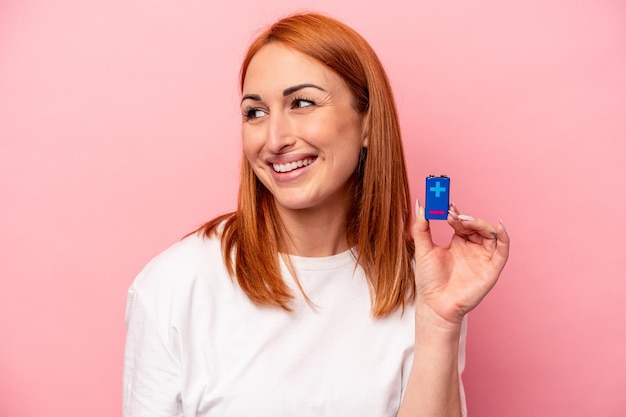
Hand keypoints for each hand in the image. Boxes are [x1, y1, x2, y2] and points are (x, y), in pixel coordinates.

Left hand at [412, 201, 509, 325]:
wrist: (435, 304)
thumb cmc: (429, 280)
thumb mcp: (423, 249)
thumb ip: (421, 227)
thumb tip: (420, 204)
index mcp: (458, 242)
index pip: (462, 221)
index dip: (456, 213)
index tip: (446, 206)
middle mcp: (473, 248)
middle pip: (477, 225)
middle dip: (466, 217)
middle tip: (452, 214)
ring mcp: (483, 258)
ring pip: (490, 233)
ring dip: (479, 223)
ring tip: (464, 221)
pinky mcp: (492, 269)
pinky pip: (503, 250)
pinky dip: (504, 236)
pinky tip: (499, 226)